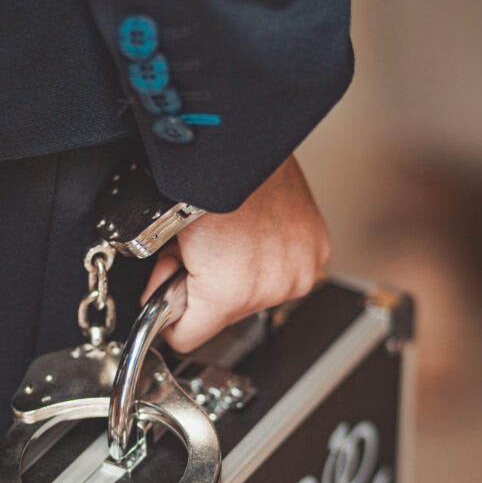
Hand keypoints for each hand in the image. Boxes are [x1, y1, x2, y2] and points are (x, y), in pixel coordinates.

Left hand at [141, 155, 330, 351]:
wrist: (241, 144)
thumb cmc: (206, 180)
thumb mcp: (167, 240)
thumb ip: (166, 280)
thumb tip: (164, 295)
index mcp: (229, 294)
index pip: (188, 338)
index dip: (172, 318)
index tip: (170, 300)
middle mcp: (270, 289)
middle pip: (225, 315)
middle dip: (207, 289)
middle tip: (200, 252)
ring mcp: (297, 271)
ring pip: (257, 293)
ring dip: (241, 273)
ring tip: (231, 237)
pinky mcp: (316, 251)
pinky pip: (286, 270)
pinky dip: (271, 257)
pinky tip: (256, 233)